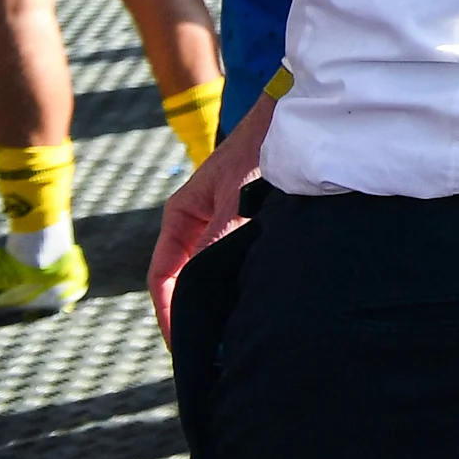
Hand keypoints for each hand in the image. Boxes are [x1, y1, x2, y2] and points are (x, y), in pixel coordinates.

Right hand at [151, 84, 276, 340]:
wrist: (297, 109)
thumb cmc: (264, 145)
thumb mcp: (238, 197)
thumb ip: (219, 239)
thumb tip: (203, 286)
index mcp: (182, 215)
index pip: (162, 276)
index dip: (170, 313)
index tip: (184, 345)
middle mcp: (198, 220)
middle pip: (186, 278)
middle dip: (197, 312)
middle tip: (216, 350)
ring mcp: (223, 219)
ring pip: (214, 270)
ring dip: (223, 298)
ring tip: (239, 333)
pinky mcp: (251, 219)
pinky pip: (238, 258)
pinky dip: (245, 281)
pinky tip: (262, 301)